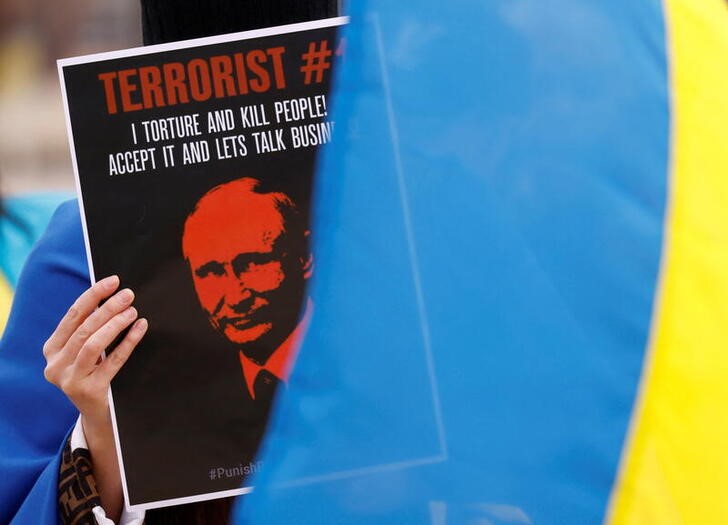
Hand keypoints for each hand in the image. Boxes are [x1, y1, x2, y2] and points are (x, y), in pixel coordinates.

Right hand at [43, 274, 146, 423]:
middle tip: (128, 295)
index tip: (113, 281)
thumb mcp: (84, 350)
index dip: (93, 296)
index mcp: (51, 349)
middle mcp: (55, 364)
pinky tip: (140, 328)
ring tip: (133, 311)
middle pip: (84, 329)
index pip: (73, 315)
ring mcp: (70, 379)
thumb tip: (113, 294)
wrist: (97, 412)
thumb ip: (90, 327)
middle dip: (108, 308)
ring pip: (93, 345)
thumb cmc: (93, 372)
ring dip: (115, 324)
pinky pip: (113, 362)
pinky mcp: (89, 390)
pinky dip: (128, 342)